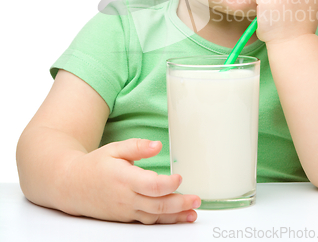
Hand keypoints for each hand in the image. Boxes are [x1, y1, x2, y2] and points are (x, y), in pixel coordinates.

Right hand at [61, 138, 200, 223]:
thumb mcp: (114, 149)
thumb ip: (137, 147)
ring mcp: (125, 211)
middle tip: (196, 199)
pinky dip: (162, 221)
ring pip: (154, 217)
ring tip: (192, 213)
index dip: (169, 184)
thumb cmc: (95, 165)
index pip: (151, 186)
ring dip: (175, 217)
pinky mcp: (125, 218)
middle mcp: (126, 198)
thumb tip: (157, 146)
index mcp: (124, 179)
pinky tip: (175, 218)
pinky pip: (146, 221)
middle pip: (157, 205)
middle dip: (180, 204)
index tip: (180, 177)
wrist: (71, 186)